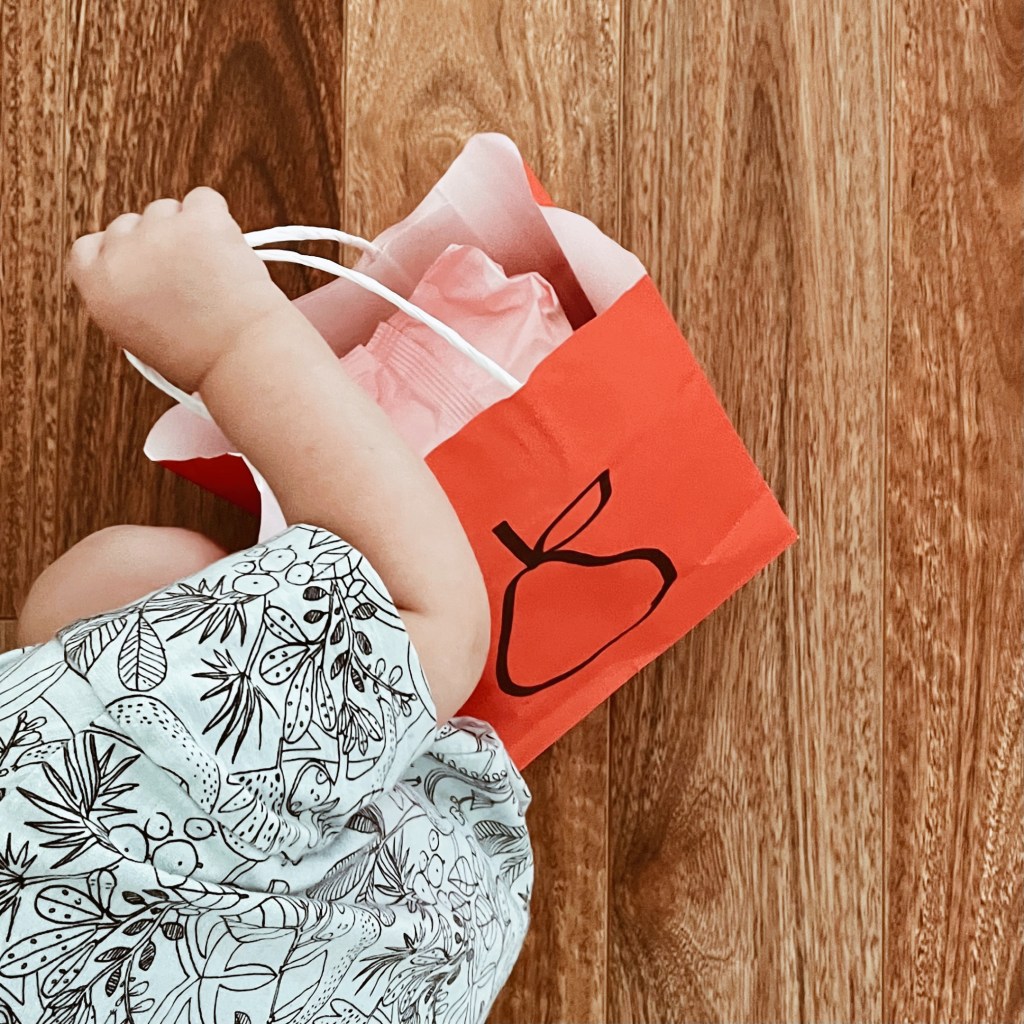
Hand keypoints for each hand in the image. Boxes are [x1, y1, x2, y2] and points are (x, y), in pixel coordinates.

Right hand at [67, 187, 294, 393]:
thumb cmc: (200, 356)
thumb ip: (125, 297)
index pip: (88, 247)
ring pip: (165, 210)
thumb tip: (139, 272)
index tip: (139, 265)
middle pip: (128, 224)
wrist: (241, 354)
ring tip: (211, 270)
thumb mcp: (138, 338)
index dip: (117, 253)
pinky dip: (215, 217)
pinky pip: (203, 199)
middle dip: (154, 243)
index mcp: (99, 288)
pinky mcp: (198, 219)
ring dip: (185, 229)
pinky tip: (226, 249)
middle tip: (186, 276)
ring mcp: (159, 231)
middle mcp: (121, 254)